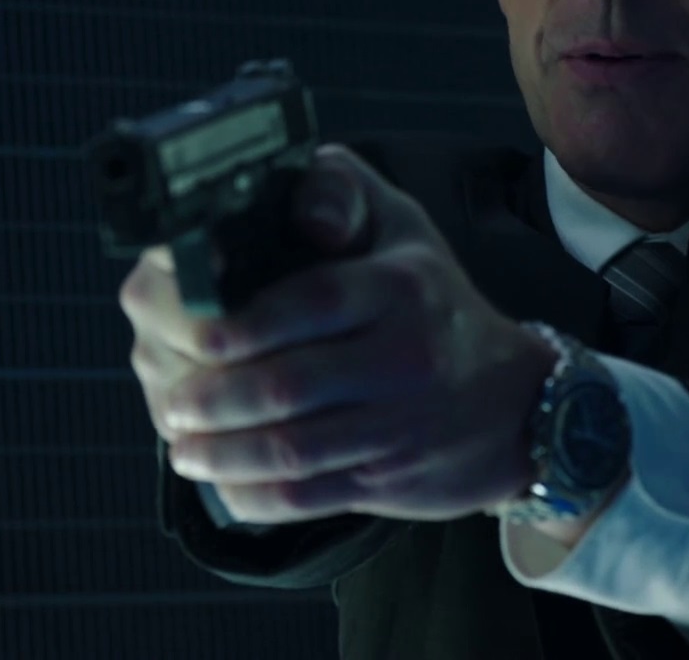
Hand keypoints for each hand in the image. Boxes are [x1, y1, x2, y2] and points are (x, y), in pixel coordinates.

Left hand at [117, 144, 558, 524]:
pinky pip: (307, 497)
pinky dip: (253, 493)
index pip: (312, 301)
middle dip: (214, 398)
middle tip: (173, 398)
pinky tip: (220, 479)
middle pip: (288, 385)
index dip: (244, 323)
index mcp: (398, 287)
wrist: (515, 401)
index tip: (198, 334)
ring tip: (181, 444)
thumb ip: (335, 190)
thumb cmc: (432, 303)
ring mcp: (397, 424)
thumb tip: (286, 206)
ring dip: (221, 453)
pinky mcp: (388, 478)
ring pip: (290, 450)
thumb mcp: (400, 226)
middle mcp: (403, 356)